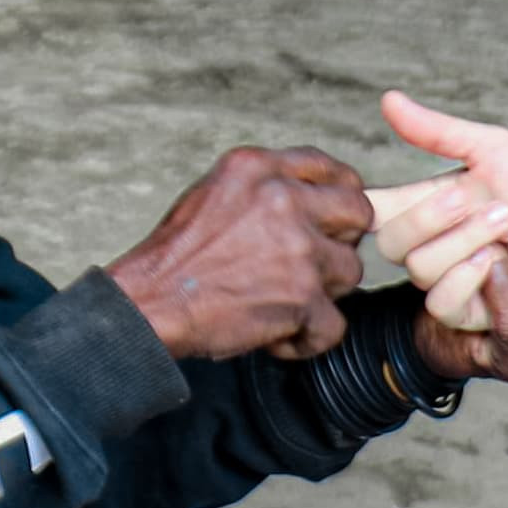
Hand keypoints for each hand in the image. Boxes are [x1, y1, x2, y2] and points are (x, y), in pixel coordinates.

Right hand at [109, 147, 371, 361]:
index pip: (331, 169)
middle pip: (358, 213)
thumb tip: (315, 197)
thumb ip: (266, 187)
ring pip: (349, 269)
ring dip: (323, 291)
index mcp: (258, 169)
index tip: (332, 219)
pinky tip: (280, 335)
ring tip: (283, 300)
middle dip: (341, 240)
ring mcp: (297, 249)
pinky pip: (335, 324)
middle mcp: (283, 201)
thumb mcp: (214, 193)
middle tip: (313, 263)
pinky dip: (308, 338)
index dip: (339, 197)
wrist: (148, 304)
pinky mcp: (302, 298)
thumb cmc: (176, 256)